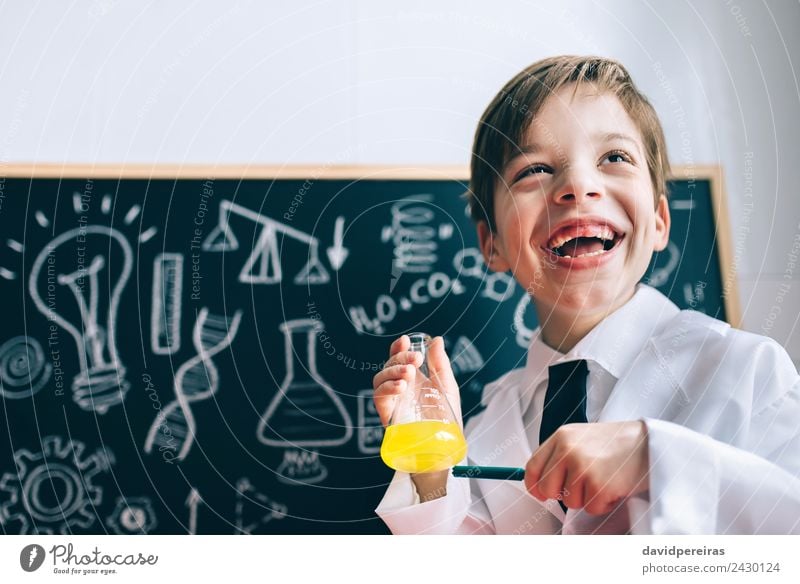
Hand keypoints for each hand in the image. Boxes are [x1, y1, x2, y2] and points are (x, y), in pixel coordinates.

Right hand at [372, 335, 461, 427]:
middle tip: (416, 360)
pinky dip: (387, 388)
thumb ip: (440, 363)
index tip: (405, 340)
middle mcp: (400, 387)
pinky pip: (379, 397)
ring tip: (408, 373)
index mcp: (413, 378)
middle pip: (389, 365)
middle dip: (400, 357)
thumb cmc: (446, 417)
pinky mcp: (388, 414)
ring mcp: (393, 400)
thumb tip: (436, 339)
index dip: (398, 347)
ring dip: (393, 371)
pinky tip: (401, 387)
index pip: (399, 357)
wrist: (445, 444)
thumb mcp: (447, 385)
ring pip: (380, 378)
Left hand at [524, 421, 649, 514]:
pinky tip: (615, 485)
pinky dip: (604, 503)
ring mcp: (582, 468)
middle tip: (584, 485)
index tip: (542, 494)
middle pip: (547, 489)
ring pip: (570, 501)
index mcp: (561, 437)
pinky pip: (591, 508)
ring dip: (588, 497)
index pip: (532, 467)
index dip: (535, 486)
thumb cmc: (617, 443)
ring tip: (605, 478)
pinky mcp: (599, 485)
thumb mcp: (582, 438)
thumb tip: (539, 484)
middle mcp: (568, 450)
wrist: (650, 443)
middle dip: (563, 494)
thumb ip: (560, 455)